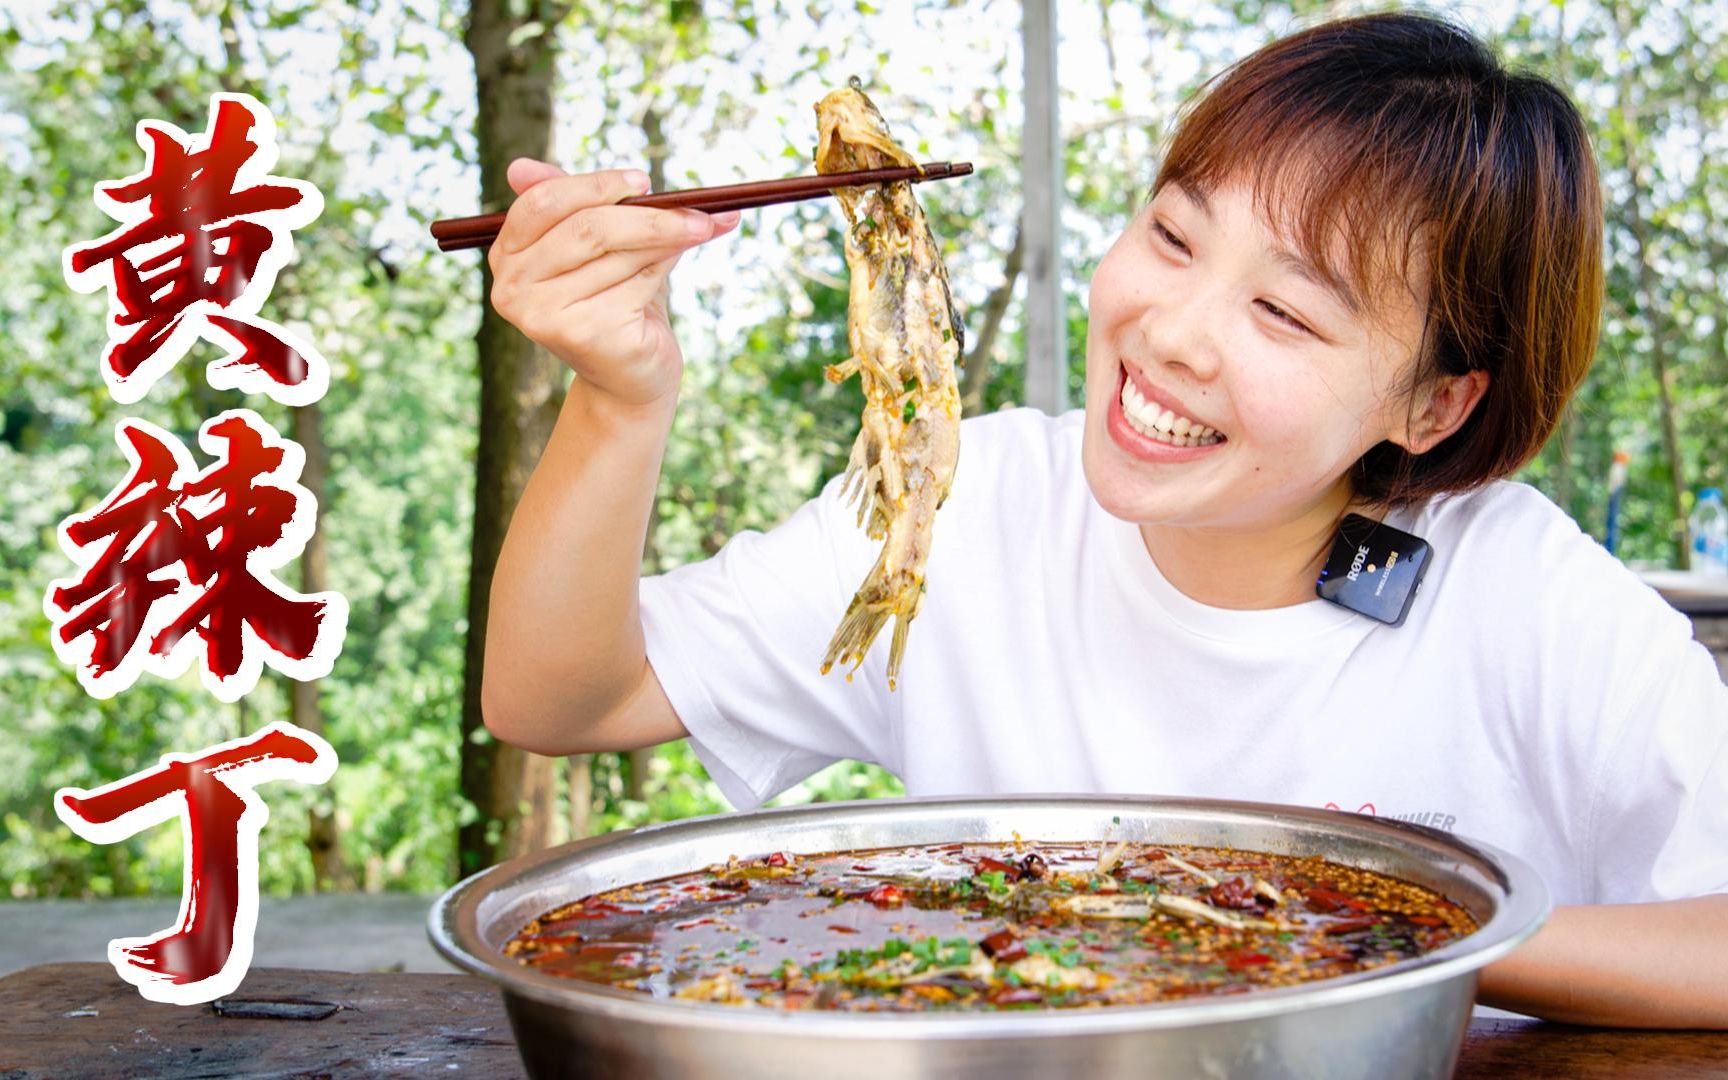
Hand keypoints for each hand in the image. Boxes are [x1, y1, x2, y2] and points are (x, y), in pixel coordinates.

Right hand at [485, 159, 740, 408]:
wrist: (631, 377)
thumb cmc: (616, 302)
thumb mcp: (595, 247)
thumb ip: (572, 205)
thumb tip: (518, 165)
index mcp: (507, 255)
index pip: (543, 202)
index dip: (597, 185)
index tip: (644, 182)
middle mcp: (513, 287)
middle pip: (587, 226)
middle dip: (650, 215)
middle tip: (699, 211)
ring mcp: (543, 313)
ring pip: (618, 253)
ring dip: (666, 240)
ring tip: (696, 235)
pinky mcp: (582, 333)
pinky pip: (637, 281)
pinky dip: (663, 271)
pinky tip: (670, 278)